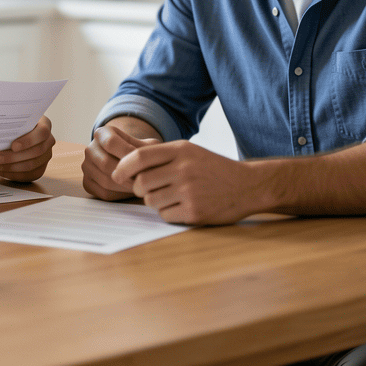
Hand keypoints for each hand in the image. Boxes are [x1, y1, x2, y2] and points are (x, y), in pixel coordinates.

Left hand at [0, 116, 54, 181]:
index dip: (28, 141)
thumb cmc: (15, 124)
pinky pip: (29, 176)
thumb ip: (10, 124)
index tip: (13, 146)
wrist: (18, 133)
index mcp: (45, 125)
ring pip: (31, 166)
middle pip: (35, 152)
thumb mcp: (15, 120)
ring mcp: (46, 156)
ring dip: (10, 167)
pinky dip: (13, 175)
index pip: (42, 133)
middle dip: (13, 157)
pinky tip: (1, 171)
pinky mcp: (41, 168)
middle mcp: (48, 141)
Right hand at [82, 125, 158, 200]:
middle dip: (128, 175)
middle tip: (145, 181)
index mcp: (102, 134)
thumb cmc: (138, 150)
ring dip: (126, 186)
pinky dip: (120, 195)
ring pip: (105, 181)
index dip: (128, 153)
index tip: (144, 163)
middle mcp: (90, 149)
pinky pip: (104, 193)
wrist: (126, 159)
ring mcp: (87, 167)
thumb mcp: (145, 144)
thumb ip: (147, 151)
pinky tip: (131, 191)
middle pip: (106, 164)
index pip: (111, 143)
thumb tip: (148, 166)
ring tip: (141, 186)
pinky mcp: (88, 183)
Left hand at [113, 141, 257, 224]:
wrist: (248, 185)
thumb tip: (125, 165)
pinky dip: (168, 213)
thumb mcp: (190, 152)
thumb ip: (162, 156)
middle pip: (142, 182)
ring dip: (155, 201)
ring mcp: (190, 192)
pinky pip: (165, 215)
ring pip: (151, 201)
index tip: (118, 175)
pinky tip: (182, 206)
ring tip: (170, 196)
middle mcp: (184, 169)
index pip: (140, 157)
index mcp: (181, 150)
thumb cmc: (213, 168)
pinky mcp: (195, 212)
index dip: (123, 167)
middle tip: (148, 190)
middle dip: (139, 189)